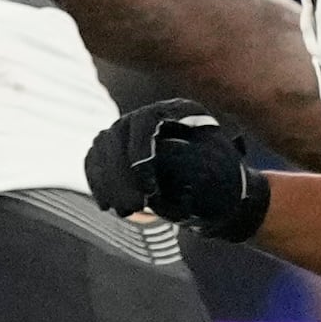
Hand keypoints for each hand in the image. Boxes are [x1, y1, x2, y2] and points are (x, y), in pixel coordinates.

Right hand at [82, 99, 269, 240]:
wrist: (211, 177)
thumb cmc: (223, 169)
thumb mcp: (226, 160)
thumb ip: (214, 158)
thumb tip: (209, 156)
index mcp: (178, 110)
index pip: (147, 122)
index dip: (141, 153)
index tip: (148, 190)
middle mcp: (147, 114)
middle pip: (119, 135)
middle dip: (122, 175)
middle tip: (134, 207)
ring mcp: (127, 128)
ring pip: (103, 147)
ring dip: (108, 182)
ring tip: (123, 211)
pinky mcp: (112, 146)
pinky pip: (95, 159)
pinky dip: (98, 182)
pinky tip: (106, 204)